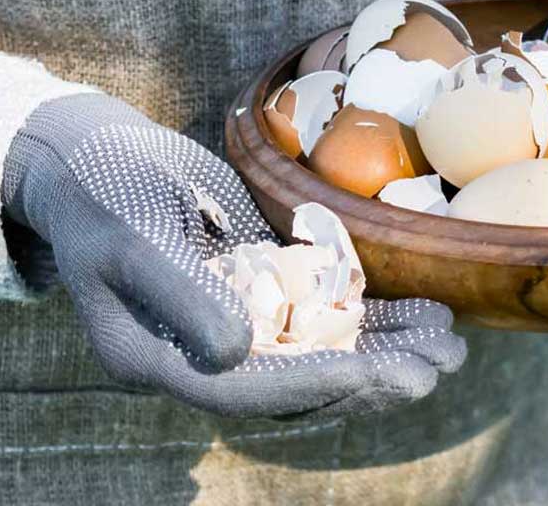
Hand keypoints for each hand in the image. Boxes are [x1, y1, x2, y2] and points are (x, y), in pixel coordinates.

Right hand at [2, 93, 465, 417]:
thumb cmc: (105, 190)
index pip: (243, 388)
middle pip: (296, 382)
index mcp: (156, 358)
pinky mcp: (262, 295)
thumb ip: (182, 298)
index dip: (311, 383)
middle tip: (436, 367)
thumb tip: (235, 355)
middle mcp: (201, 355)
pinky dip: (375, 318)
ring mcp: (236, 326)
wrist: (98, 159)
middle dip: (370, 377)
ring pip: (322, 353)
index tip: (371, 372)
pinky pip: (324, 317)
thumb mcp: (134, 238)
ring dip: (387, 351)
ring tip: (448, 344)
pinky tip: (425, 312)